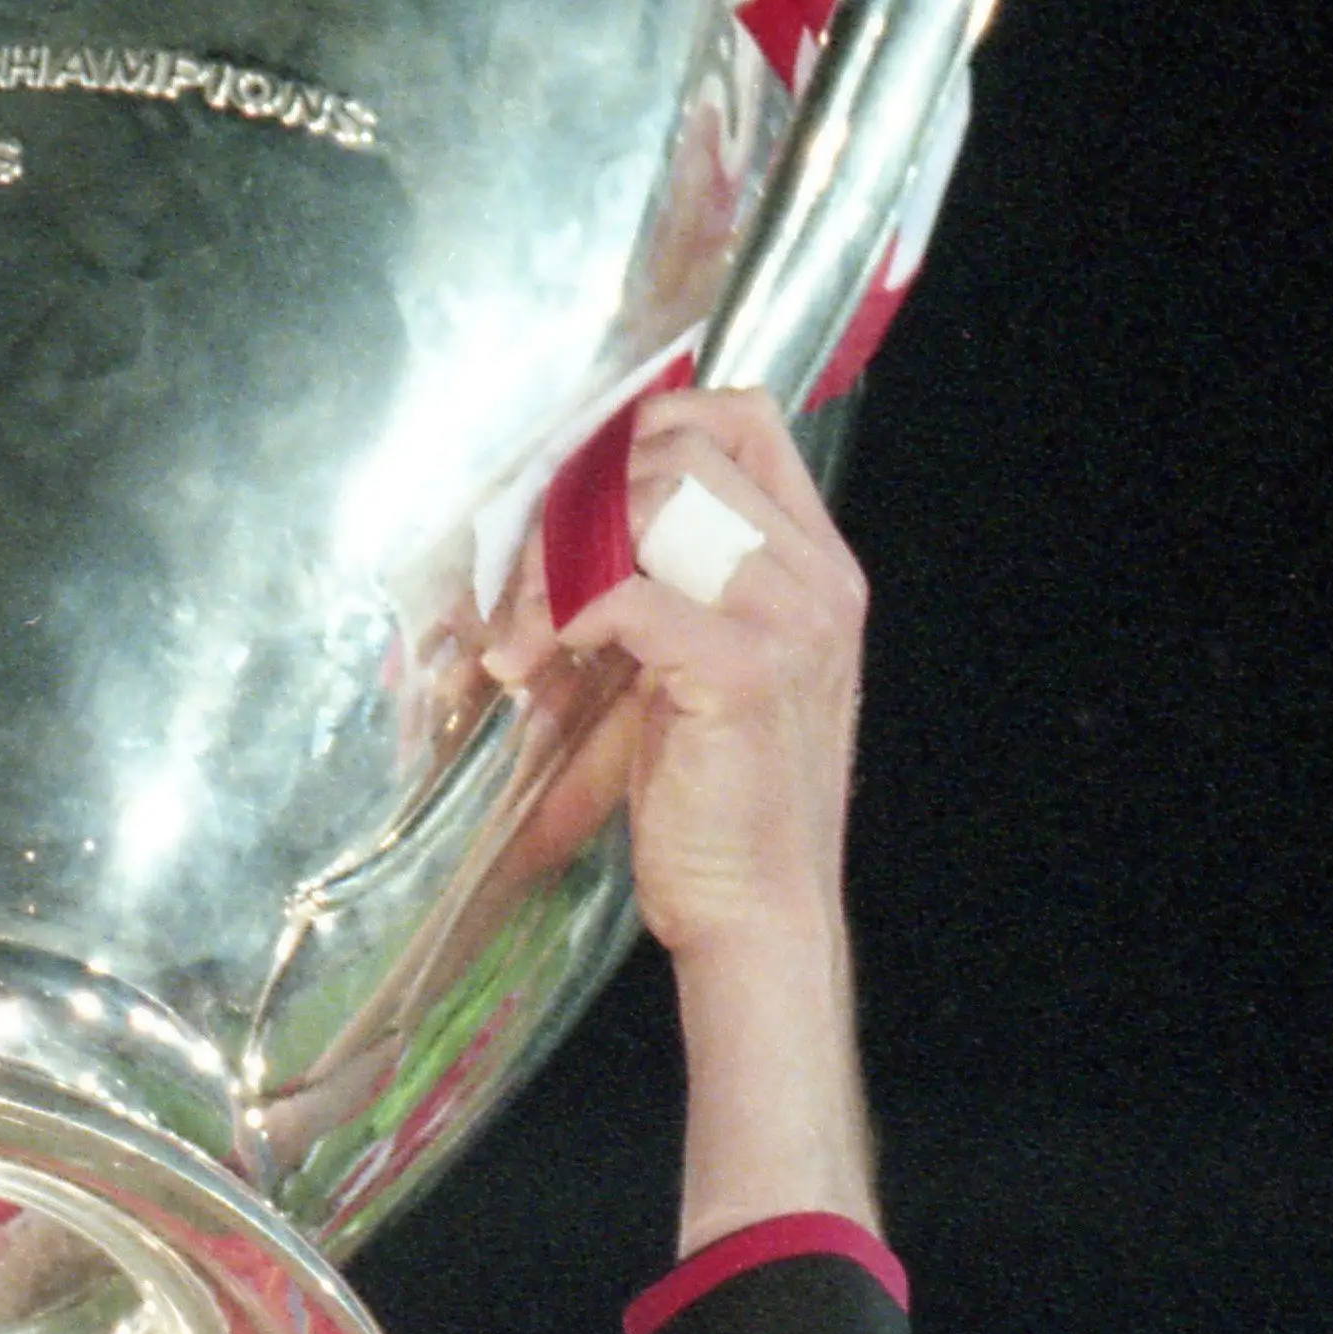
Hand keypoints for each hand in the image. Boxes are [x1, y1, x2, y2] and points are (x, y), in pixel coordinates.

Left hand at [552, 392, 875, 1245]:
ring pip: (650, 503)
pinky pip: (625, 592)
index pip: (743, 418)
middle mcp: (816, 576)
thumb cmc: (717, 807)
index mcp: (815, 563)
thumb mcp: (692, 672)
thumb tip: (544, 539)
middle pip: (681, 447)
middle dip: (576, 498)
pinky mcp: (739, 670)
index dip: (646, 427)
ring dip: (556, 554)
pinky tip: (526, 667)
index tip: (573, 493)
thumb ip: (652, 589)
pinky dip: (557, 617)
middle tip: (519, 579)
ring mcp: (788, 618)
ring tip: (516, 634)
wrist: (758, 915)